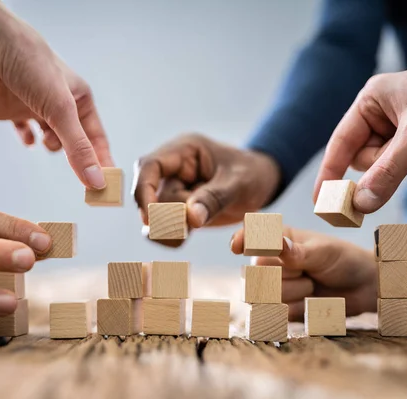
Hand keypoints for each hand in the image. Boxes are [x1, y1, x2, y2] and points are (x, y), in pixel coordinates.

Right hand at [133, 134, 280, 230]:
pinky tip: (182, 240)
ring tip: (186, 235)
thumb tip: (190, 218)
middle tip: (191, 226)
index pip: (149, 165)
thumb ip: (215, 198)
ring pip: (153, 214)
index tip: (150, 217)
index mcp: (183, 150)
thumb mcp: (240, 182)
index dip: (144, 190)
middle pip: (151, 194)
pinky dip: (169, 237)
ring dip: (165, 229)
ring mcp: (174, 189)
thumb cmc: (252, 173)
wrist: (263, 182)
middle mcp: (173, 168)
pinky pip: (163, 226)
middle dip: (166, 215)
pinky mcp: (178, 209)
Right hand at [231, 226, 376, 319]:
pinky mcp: (282, 307)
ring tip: (312, 286)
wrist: (364, 288)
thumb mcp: (324, 251)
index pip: (252, 236)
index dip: (241, 240)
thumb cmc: (344, 260)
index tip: (237, 247)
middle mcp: (271, 261)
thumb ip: (299, 252)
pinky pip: (277, 314)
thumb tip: (278, 245)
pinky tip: (310, 302)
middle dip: (285, 277)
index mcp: (279, 239)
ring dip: (294, 294)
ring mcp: (274, 285)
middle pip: (256, 274)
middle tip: (307, 272)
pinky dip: (296, 310)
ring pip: (265, 296)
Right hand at [315, 50, 406, 212]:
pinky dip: (401, 173)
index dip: (329, 172)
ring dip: (395, 170)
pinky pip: (397, 167)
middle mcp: (380, 115)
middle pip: (360, 158)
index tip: (319, 202)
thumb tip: (362, 203)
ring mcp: (399, 131)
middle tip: (390, 175)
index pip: (340, 143)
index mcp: (371, 102)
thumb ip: (389, 170)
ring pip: (380, 166)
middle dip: (376, 169)